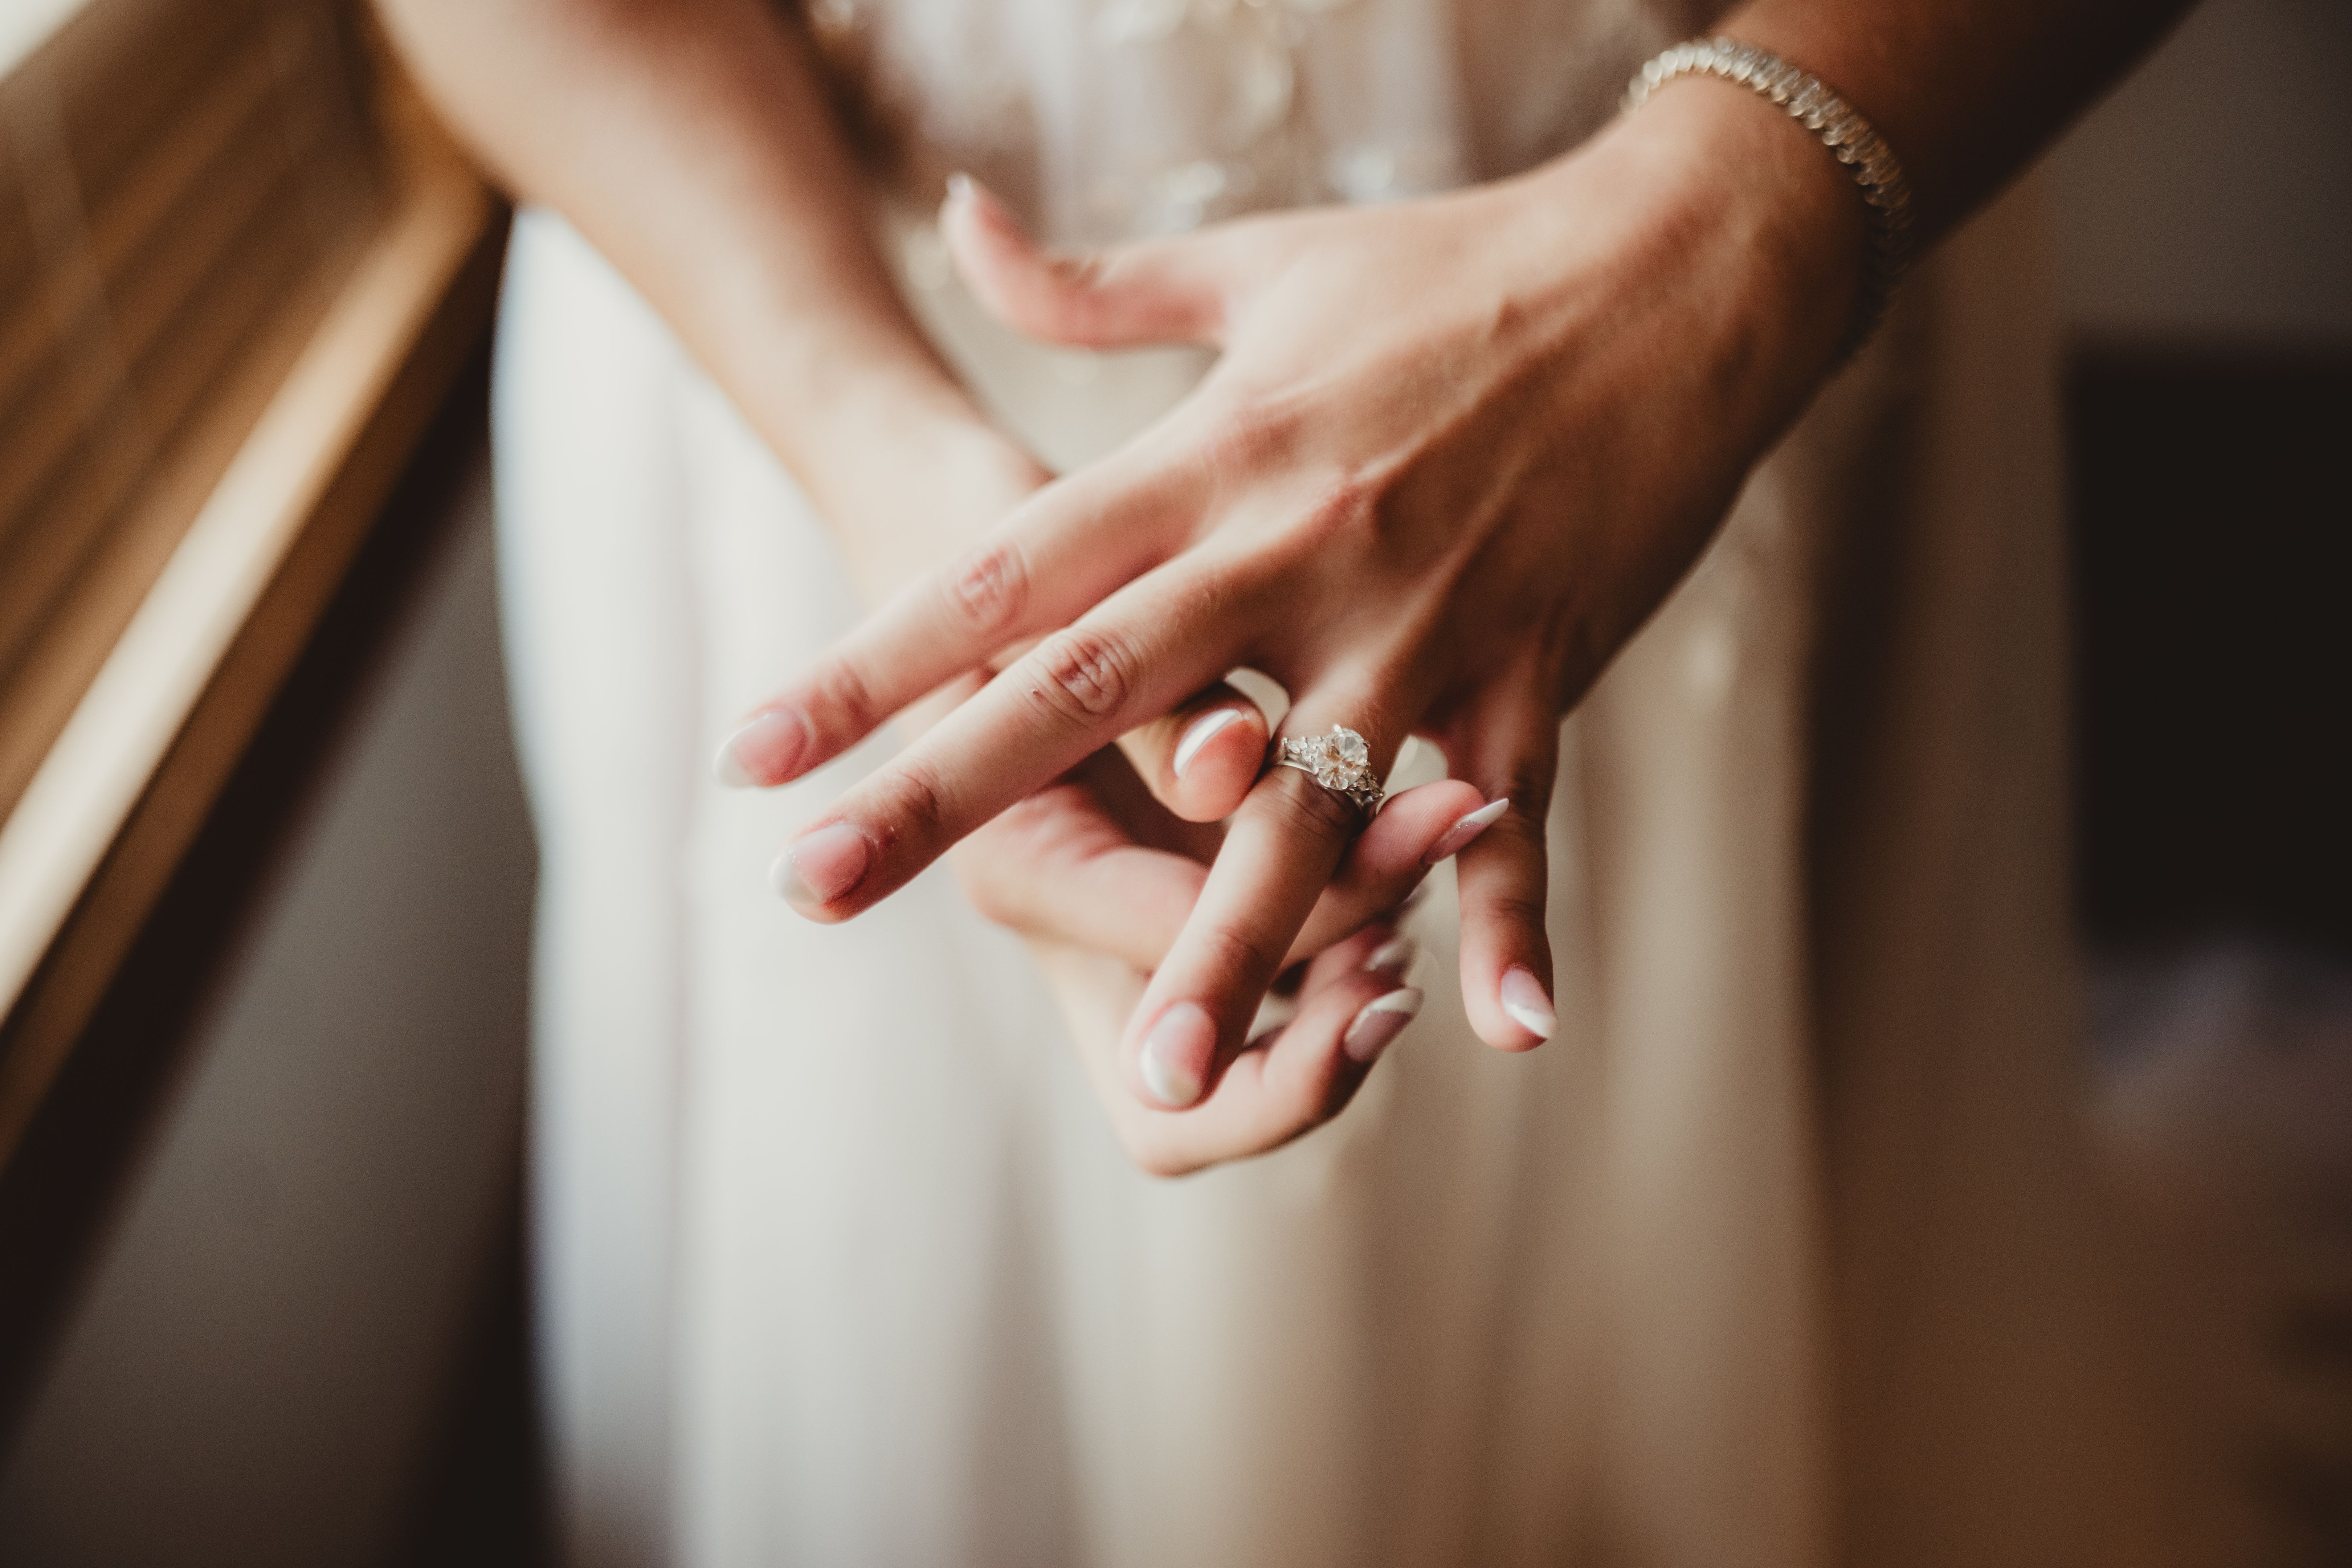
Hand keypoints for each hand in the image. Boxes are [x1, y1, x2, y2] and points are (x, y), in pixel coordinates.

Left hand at [744, 80, 1859, 1112]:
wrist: (1673, 273)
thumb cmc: (1451, 268)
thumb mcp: (1257, 267)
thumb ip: (1090, 286)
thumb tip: (954, 220)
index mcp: (1214, 462)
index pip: (1008, 575)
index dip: (871, 660)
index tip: (754, 748)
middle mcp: (1298, 555)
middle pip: (1093, 694)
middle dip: (946, 798)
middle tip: (816, 894)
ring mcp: (1421, 630)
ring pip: (1303, 813)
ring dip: (1231, 945)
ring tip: (1160, 1072)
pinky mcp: (1534, 674)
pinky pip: (1513, 822)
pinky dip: (1510, 921)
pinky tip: (1502, 1035)